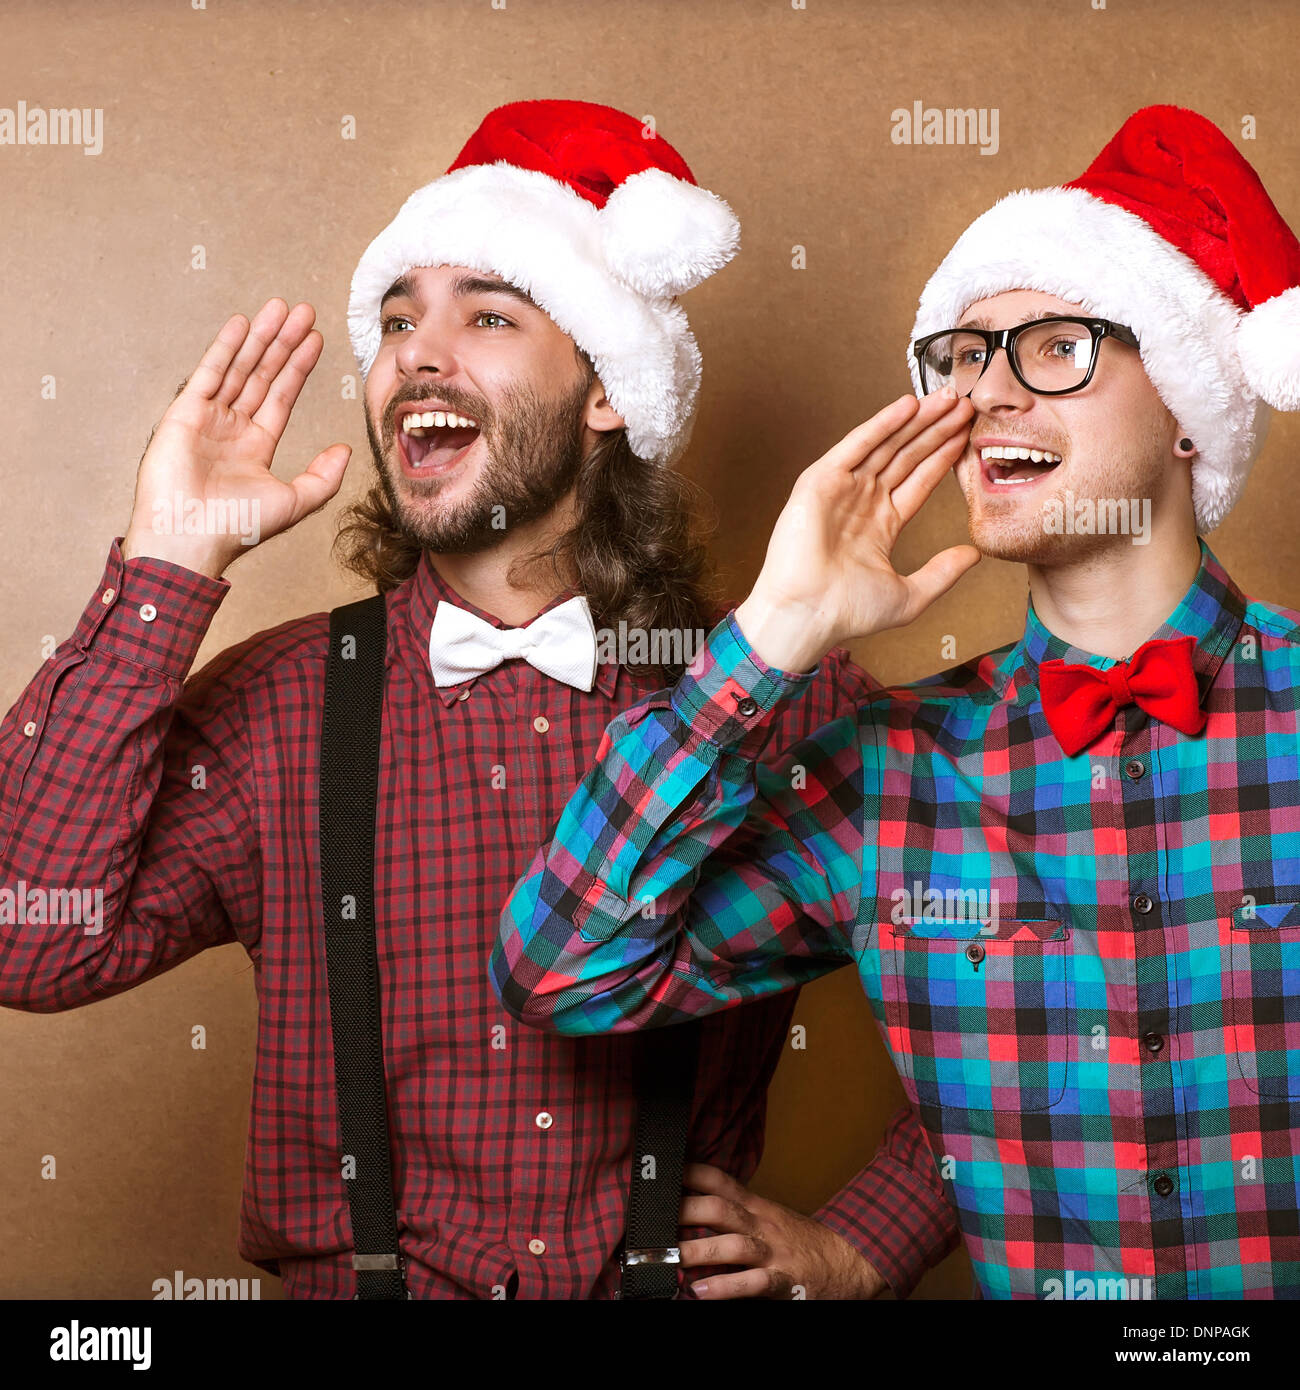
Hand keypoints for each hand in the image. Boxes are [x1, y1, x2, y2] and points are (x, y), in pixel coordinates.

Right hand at [121, 298, 351, 578]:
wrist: (192, 538)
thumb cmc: (238, 527)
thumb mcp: (295, 502)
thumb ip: (323, 477)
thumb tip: (345, 450)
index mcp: (256, 446)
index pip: (282, 396)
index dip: (299, 367)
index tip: (316, 339)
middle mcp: (232, 428)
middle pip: (263, 374)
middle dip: (283, 342)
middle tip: (303, 310)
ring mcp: (207, 418)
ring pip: (239, 368)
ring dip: (260, 337)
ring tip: (279, 307)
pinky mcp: (184, 414)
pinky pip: (208, 374)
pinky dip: (225, 348)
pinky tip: (242, 324)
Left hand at [678, 1162, 886, 1299]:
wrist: (852, 1260)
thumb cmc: (804, 1242)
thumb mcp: (772, 1218)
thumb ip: (738, 1215)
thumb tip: (694, 1215)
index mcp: (757, 1207)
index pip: (720, 1181)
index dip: (691, 1174)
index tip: (662, 1173)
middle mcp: (762, 1225)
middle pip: (720, 1208)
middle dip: (685, 1211)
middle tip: (652, 1221)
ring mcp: (773, 1253)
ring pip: (733, 1245)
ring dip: (698, 1250)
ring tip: (669, 1259)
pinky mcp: (784, 1283)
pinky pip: (752, 1284)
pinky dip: (726, 1287)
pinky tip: (701, 1291)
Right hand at [734, 389, 978, 671]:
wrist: (808, 614)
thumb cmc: (848, 611)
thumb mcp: (910, 595)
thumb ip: (942, 573)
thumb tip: (974, 555)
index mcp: (881, 524)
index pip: (919, 480)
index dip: (944, 456)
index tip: (967, 434)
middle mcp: (862, 502)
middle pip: (907, 456)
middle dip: (936, 429)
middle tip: (965, 403)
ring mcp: (841, 489)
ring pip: (887, 445)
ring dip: (917, 420)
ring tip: (947, 398)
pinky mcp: (821, 481)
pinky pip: (856, 445)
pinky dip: (882, 424)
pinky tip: (908, 405)